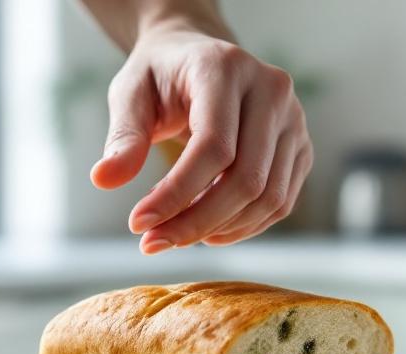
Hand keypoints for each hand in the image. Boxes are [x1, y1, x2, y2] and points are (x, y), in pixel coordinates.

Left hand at [91, 26, 312, 252]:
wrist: (199, 58)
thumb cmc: (161, 76)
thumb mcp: (130, 95)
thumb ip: (123, 137)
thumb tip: (103, 180)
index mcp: (226, 67)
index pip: (214, 146)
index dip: (177, 193)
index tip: (139, 224)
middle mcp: (272, 90)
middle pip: (247, 179)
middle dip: (197, 221)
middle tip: (154, 243)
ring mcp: (295, 120)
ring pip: (269, 198)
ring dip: (221, 229)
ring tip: (177, 234)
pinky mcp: (301, 148)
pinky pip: (281, 202)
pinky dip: (244, 227)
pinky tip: (208, 229)